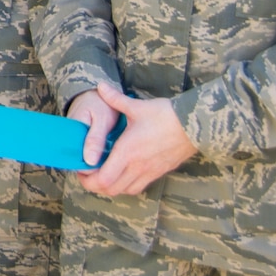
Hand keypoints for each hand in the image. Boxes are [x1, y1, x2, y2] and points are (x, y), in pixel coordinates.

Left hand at [75, 85, 195, 197]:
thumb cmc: (165, 115)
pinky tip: (122, 174)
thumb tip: (99, 85)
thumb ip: (115, 99)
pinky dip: (125, 186)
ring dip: (110, 186)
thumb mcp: (137, 106)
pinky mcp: (159, 172)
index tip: (81, 167)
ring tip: (102, 174)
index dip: (87, 178)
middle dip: (94, 184)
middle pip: (109, 189)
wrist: (194, 125)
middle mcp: (137, 166)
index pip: (102, 178)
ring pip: (123, 190)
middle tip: (87, 173)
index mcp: (127, 152)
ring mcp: (149, 172)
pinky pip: (138, 187)